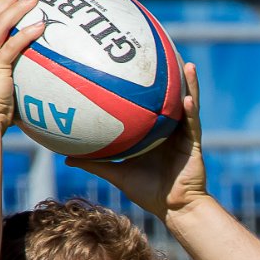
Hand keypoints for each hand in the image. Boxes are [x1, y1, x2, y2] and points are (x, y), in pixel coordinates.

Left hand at [73, 61, 210, 219]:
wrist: (174, 209)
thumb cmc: (148, 192)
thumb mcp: (116, 172)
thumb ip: (94, 162)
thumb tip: (64, 156)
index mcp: (154, 131)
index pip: (149, 102)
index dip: (145, 83)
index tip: (132, 63)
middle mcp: (171, 128)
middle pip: (170, 96)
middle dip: (168, 74)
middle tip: (160, 51)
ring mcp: (185, 135)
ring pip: (187, 104)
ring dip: (189, 84)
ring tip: (186, 63)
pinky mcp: (195, 145)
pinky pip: (193, 125)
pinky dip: (191, 111)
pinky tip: (188, 99)